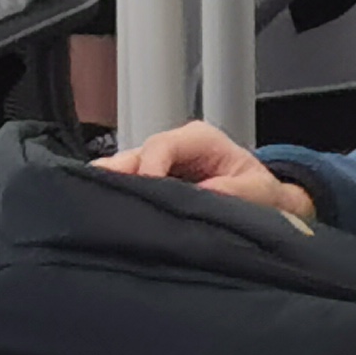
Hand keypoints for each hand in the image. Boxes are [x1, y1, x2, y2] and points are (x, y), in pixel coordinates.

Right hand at [97, 119, 318, 220]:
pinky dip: (115, 200)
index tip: (144, 189)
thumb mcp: (258, 190)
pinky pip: (126, 189)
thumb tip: (203, 194)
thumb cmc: (258, 190)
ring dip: (111, 189)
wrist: (262, 201)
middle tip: (98, 196)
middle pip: (134, 156)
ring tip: (92, 206)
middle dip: (115, 175)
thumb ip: (233, 190)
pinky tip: (102, 214)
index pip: (162, 145)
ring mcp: (158, 166)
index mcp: (200, 140)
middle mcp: (174, 148)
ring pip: (124, 172)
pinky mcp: (149, 185)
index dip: (148, 166)